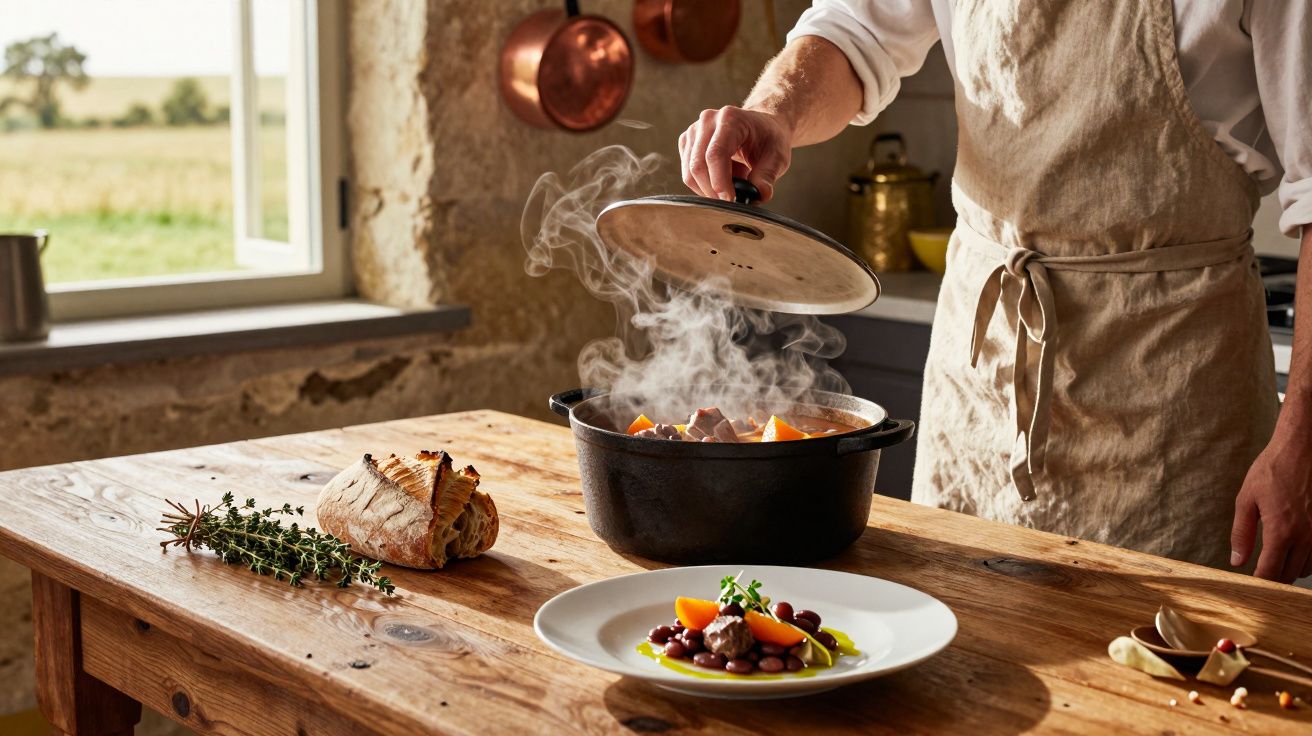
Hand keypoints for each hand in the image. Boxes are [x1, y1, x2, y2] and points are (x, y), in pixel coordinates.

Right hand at [678, 106, 792, 202]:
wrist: (762, 127)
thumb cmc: (770, 140)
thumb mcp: (777, 157)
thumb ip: (767, 176)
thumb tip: (759, 195)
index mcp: (731, 119)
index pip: (715, 154)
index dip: (720, 181)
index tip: (731, 200)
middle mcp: (708, 120)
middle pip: (698, 165)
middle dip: (713, 190)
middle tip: (731, 203)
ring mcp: (694, 131)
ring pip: (690, 172)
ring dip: (708, 189)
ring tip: (730, 186)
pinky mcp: (687, 143)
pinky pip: (688, 173)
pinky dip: (703, 184)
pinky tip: (721, 179)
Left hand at [1230, 425, 1311, 581]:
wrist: (1301, 451)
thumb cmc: (1271, 471)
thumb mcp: (1246, 500)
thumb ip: (1241, 533)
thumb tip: (1236, 560)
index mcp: (1281, 531)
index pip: (1270, 572)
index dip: (1258, 583)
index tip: (1248, 584)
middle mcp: (1304, 536)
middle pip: (1288, 575)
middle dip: (1272, 579)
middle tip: (1257, 575)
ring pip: (1305, 569)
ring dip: (1288, 570)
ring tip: (1272, 563)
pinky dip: (1304, 561)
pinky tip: (1290, 552)